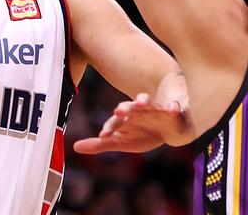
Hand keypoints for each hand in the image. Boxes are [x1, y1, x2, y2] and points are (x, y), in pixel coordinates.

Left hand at [73, 93, 187, 154]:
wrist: (168, 130)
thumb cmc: (142, 134)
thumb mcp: (122, 142)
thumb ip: (100, 144)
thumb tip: (75, 147)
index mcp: (125, 118)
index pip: (114, 122)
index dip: (110, 127)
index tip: (104, 135)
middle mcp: (137, 111)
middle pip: (128, 107)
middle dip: (124, 108)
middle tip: (118, 110)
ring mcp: (153, 109)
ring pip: (147, 102)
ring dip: (143, 101)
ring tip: (141, 102)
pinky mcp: (169, 110)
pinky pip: (171, 107)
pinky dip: (172, 107)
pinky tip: (172, 109)